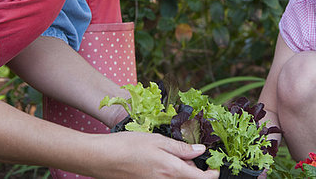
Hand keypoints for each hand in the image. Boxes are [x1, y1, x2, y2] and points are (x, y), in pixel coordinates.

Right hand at [85, 131, 218, 177]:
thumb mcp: (157, 140)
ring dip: (181, 171)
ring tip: (171, 156)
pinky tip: (159, 162)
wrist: (101, 158)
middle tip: (189, 154)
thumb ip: (181, 148)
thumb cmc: (127, 146)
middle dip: (195, 169)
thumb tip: (201, 150)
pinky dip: (169, 174)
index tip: (215, 164)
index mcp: (172, 171)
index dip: (212, 173)